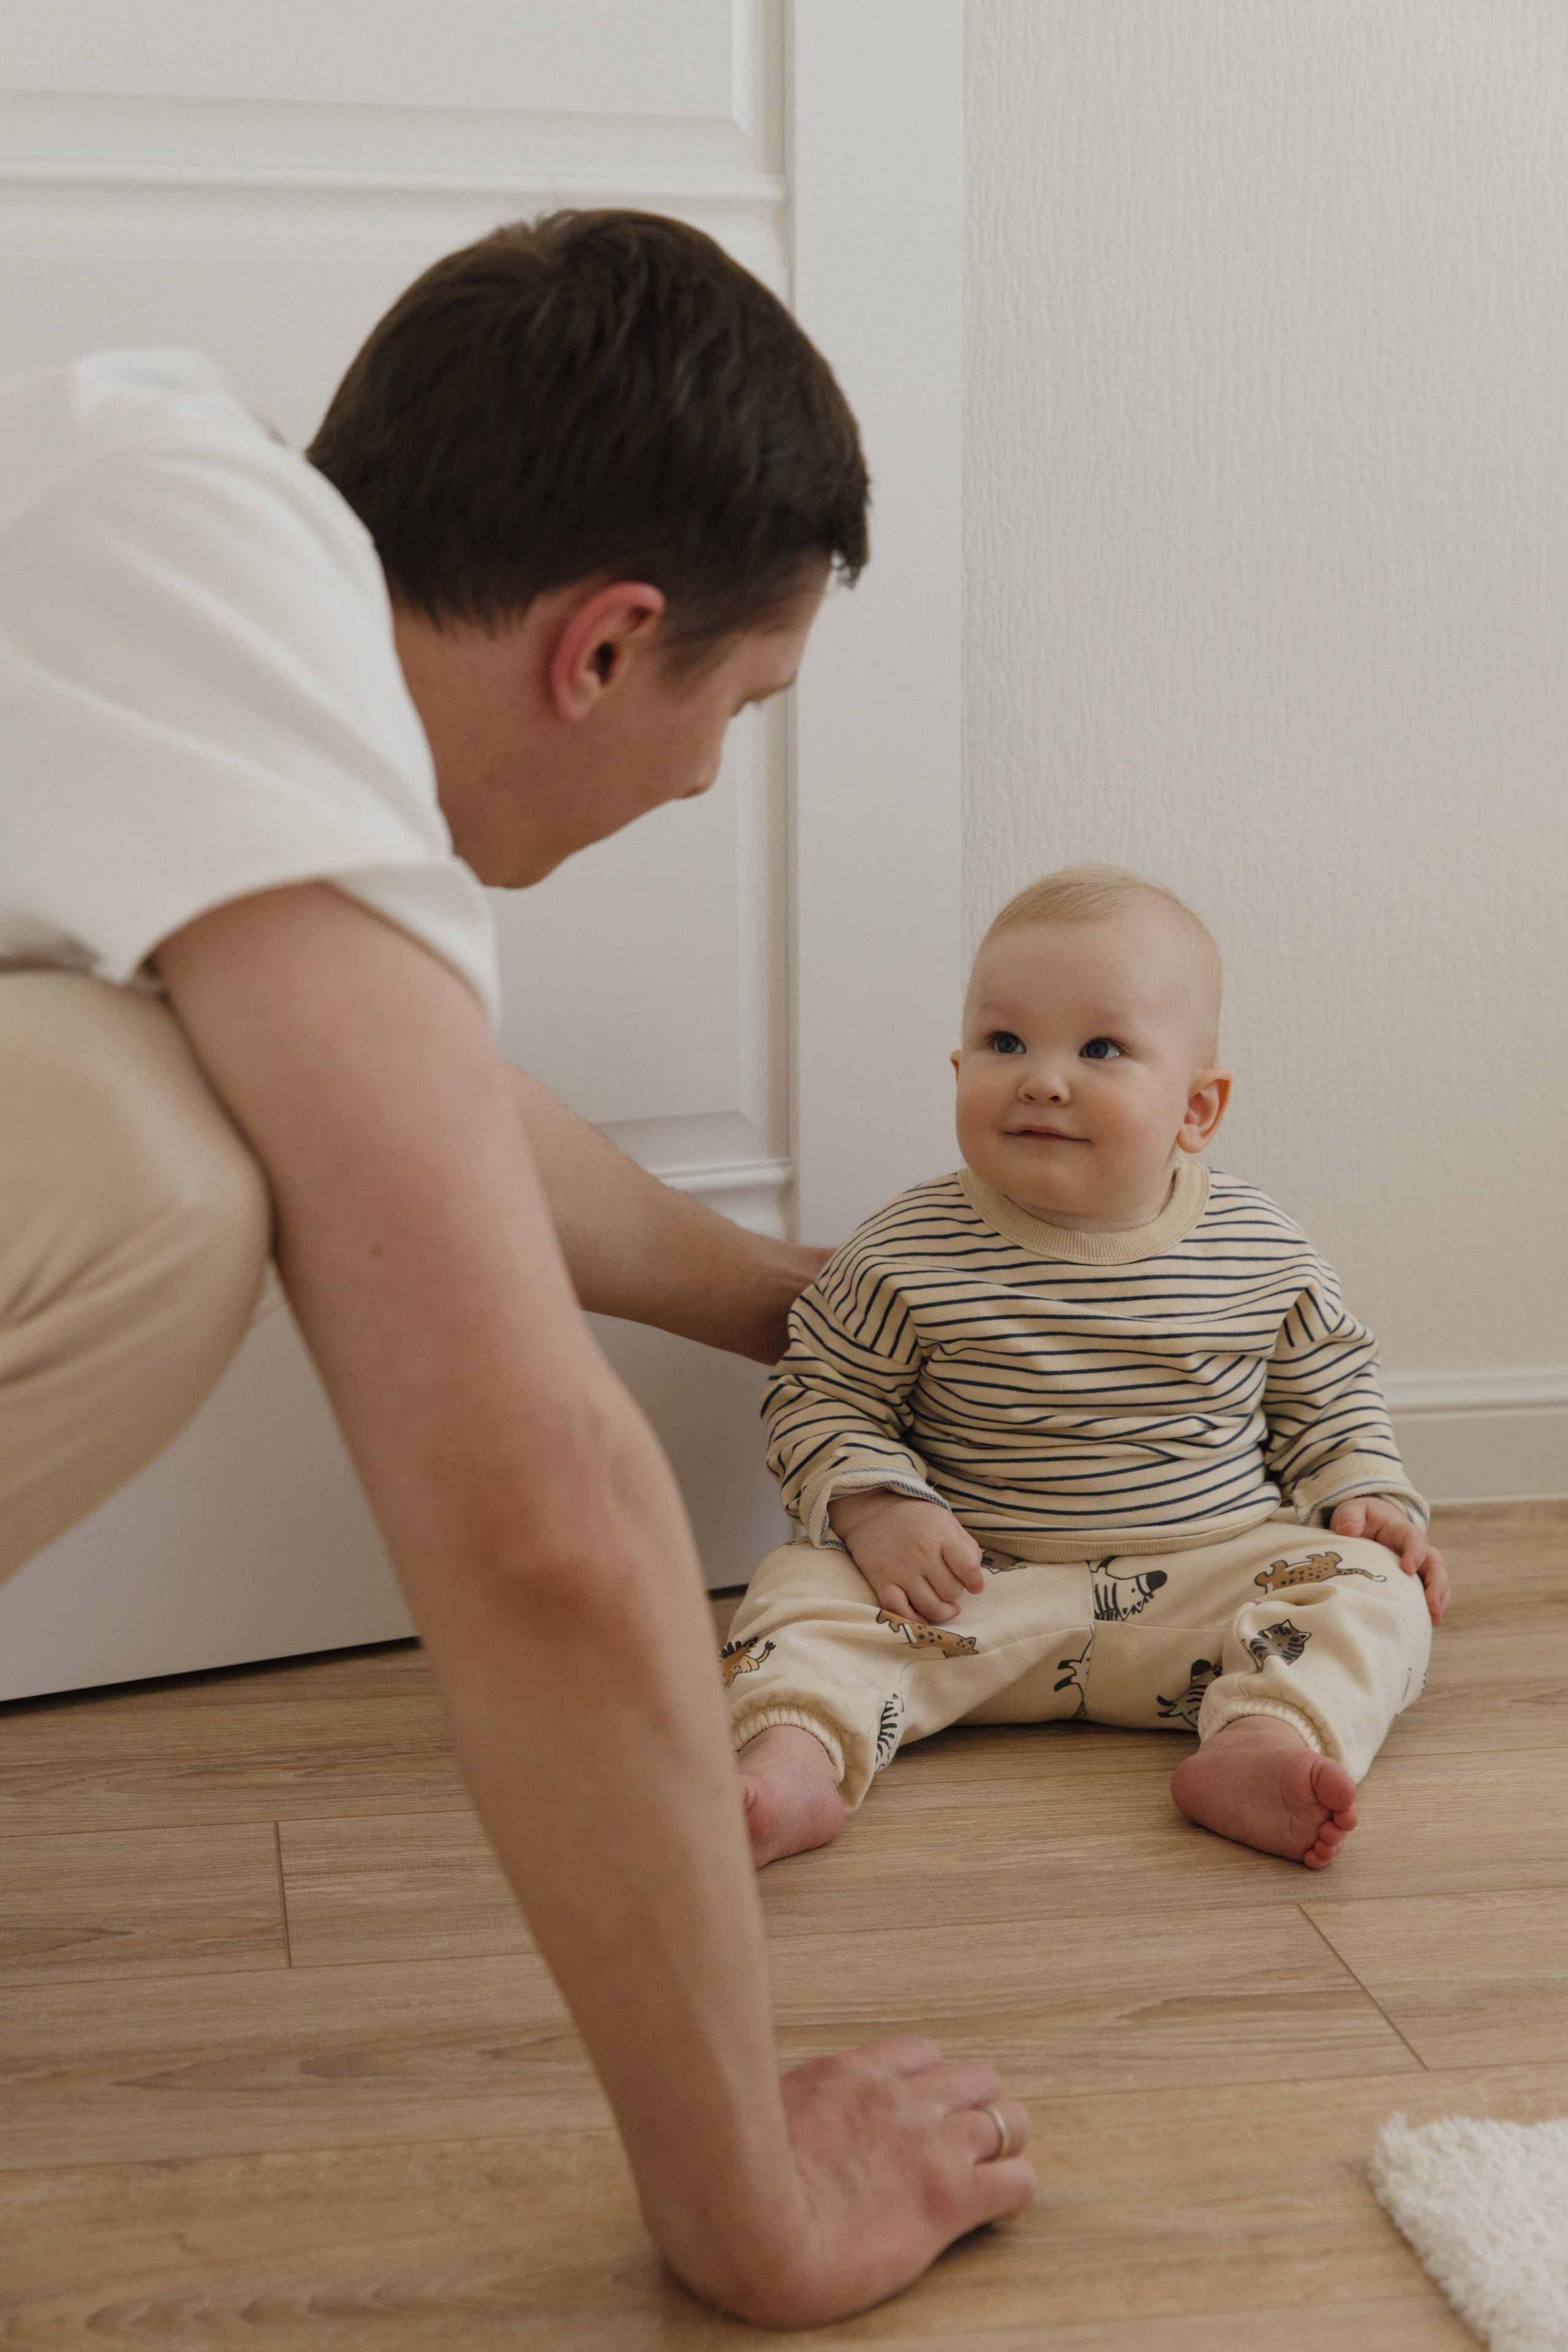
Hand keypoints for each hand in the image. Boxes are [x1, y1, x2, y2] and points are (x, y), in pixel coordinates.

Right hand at [688, 2038, 1033, 2329]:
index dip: (931, 2083)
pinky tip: (1000, 2209)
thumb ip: (792, 2109)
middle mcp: (900, 2099)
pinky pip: (1016, 2182)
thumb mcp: (760, 2113)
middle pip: (975, 2079)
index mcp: (851, 2075)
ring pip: (1009, 2121)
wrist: (748, 2222)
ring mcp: (930, 2144)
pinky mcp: (949, 2197)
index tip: (926, 2109)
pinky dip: (1014, 2193)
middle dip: (977, 2107)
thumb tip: (770, 2114)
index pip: (920, 2055)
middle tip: (965, 2142)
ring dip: (1004, 2144)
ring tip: (994, 2170)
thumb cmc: (736, 2178)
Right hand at [827, 1489, 985, 1622]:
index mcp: (941, 1535)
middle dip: (954, 1593)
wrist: (872, 1511)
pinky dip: (914, 1620)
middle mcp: (921, 1553)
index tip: (973, 1584)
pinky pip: (900, 1611)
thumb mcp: (947, 1522)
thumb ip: (967, 1548)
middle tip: (949, 1587)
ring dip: (942, 1611)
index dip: (975, 1581)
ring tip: (945, 1607)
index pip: (968, 1567)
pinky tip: (922, 1617)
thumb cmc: (916, 1519)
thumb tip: (976, 1583)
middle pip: (950, 1591)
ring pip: (930, 1606)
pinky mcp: (881, 1582)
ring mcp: (900, 1570)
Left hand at [1329, 1495, 1449, 1624]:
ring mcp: (1418, 1567)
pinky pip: (1428, 1595)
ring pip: (1437, 1582)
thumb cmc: (1361, 1518)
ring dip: (1439, 1599)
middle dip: (1437, 1584)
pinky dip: (1430, 1608)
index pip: (1416, 1539)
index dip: (1415, 1553)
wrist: (1367, 1525)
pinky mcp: (1414, 1582)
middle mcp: (1417, 1550)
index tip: (1407, 1569)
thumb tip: (1347, 1530)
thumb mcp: (1352, 1510)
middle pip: (1435, 1564)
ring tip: (1434, 1619)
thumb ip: (1350, 1517)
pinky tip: (1427, 1623)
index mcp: (1402, 1530)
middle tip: (1432, 1603)